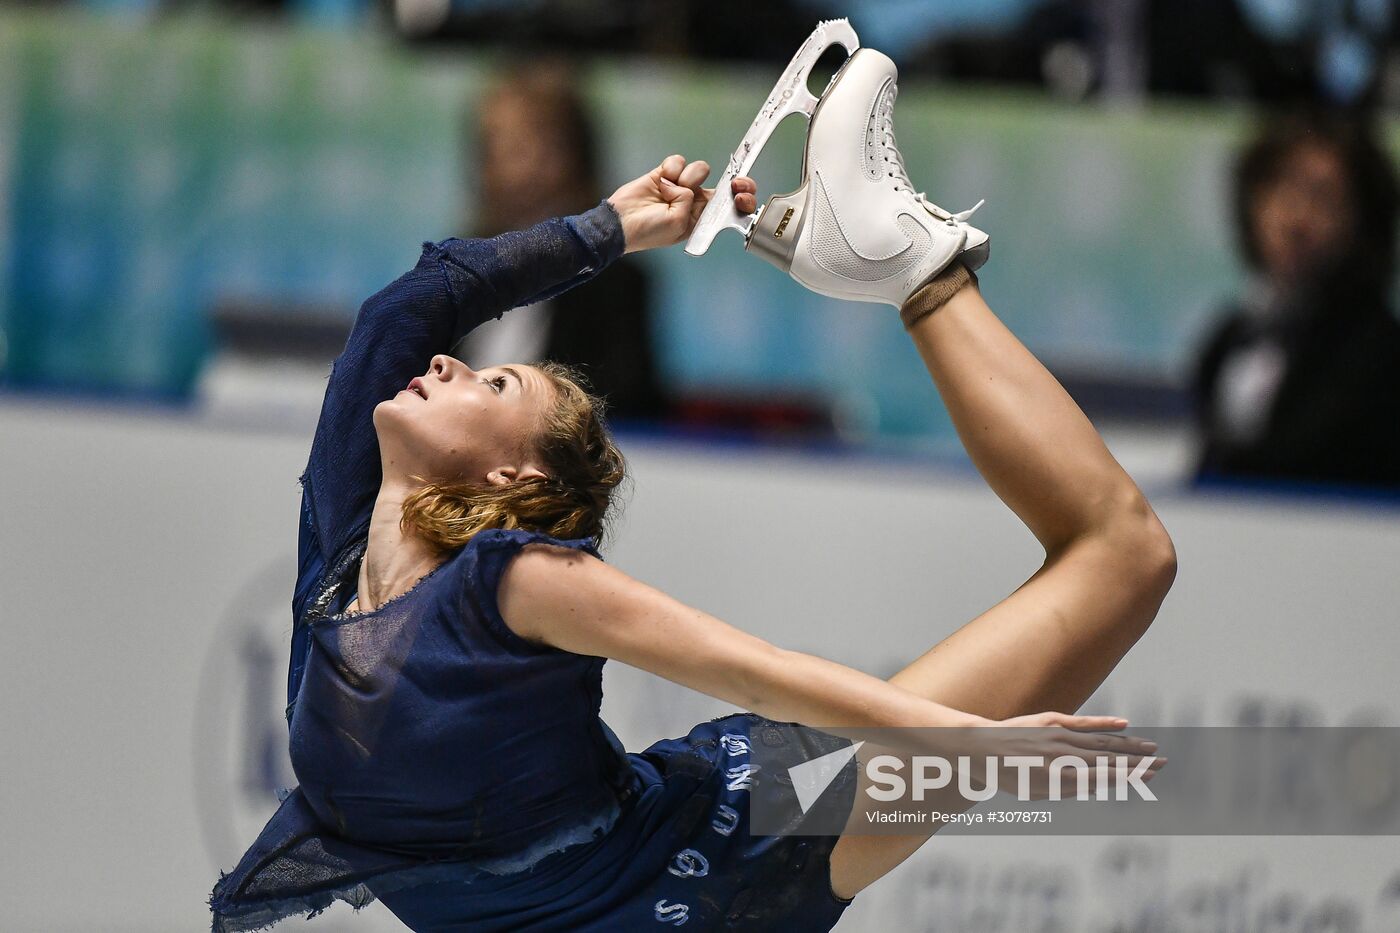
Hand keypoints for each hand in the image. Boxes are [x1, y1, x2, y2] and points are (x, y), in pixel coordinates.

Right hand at [607, 154, 759, 252]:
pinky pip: (678, 162)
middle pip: (724, 184)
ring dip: (688, 177)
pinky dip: (672, 168)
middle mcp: (695, 201)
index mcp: (703, 219)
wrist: (620, 222)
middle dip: (733, 181)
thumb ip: (690, 204)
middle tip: (734, 184)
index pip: (730, 206)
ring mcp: (680, 186)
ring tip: (670, 190)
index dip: (742, 198)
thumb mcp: (678, 225)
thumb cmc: (649, 232)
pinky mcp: (665, 174)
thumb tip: (686, 187)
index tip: (742, 193)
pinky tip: (661, 180)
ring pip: (699, 170)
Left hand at [966, 712, 1164, 800]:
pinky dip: (1104, 723)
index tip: (1151, 776)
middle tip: (1164, 762)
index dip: (1130, 776)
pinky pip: (1082, 723)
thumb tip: (1096, 785)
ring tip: (1151, 747)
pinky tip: (1124, 723)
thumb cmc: (1007, 776)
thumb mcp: (1035, 792)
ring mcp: (1057, 736)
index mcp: (1060, 779)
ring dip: (1128, 745)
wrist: (979, 749)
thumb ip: (1067, 789)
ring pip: (1100, 741)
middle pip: (1109, 759)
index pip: (1104, 777)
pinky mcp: (1050, 720)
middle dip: (1138, 762)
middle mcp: (1062, 756)